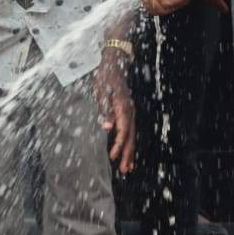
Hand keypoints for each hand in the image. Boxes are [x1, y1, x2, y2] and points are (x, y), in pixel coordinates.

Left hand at [95, 52, 135, 172]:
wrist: (114, 64)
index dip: (118, 145)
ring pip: (132, 135)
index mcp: (123, 108)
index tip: (112, 157)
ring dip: (130, 151)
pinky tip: (127, 150)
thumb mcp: (101, 92)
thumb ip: (104, 110)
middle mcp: (130, 112)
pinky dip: (129, 142)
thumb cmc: (105, 78)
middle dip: (127, 154)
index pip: (123, 131)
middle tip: (125, 170)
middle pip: (130, 137)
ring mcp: (130, 112)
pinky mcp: (128, 112)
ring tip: (128, 166)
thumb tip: (107, 128)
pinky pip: (131, 130)